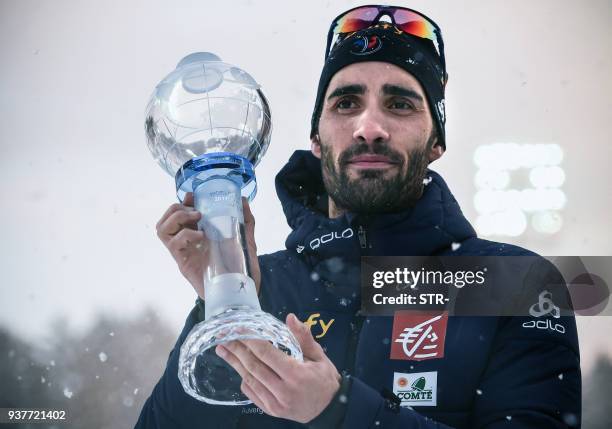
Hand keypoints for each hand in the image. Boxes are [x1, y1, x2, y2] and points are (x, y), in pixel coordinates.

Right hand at [155, 193, 259, 298]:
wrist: (241, 292)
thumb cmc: (241, 268)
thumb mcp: (245, 239)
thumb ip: (245, 221)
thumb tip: (244, 200)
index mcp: (197, 235)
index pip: (179, 214)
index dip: (182, 202)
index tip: (194, 196)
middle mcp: (186, 243)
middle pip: (165, 220)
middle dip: (177, 208)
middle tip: (196, 211)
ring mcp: (183, 253)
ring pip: (162, 229)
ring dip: (176, 218)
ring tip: (196, 218)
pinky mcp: (184, 264)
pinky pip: (173, 244)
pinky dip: (185, 234)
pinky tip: (200, 235)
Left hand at [216, 313, 340, 423]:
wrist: (329, 410)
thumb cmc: (325, 380)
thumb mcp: (319, 356)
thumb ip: (303, 337)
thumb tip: (290, 317)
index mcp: (296, 374)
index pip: (267, 354)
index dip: (251, 340)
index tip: (239, 329)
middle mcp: (283, 390)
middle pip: (254, 366)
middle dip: (237, 350)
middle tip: (224, 337)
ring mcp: (275, 403)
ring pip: (250, 379)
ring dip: (235, 363)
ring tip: (223, 350)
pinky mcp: (271, 410)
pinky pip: (252, 393)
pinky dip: (244, 379)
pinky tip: (238, 367)